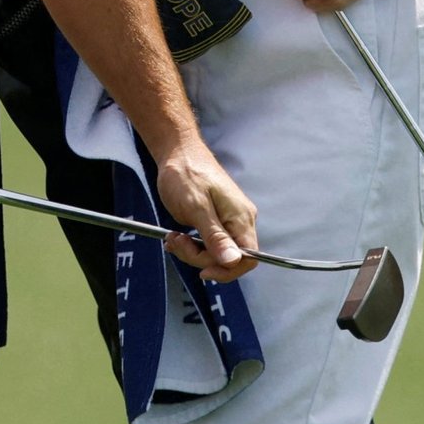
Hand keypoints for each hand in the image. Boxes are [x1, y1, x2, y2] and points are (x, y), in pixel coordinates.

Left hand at [155, 140, 258, 284]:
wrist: (178, 152)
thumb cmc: (186, 173)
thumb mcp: (196, 208)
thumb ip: (215, 236)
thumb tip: (233, 261)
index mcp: (241, 218)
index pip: (249, 258)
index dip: (228, 270)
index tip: (203, 271)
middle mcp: (239, 221)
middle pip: (229, 259)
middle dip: (200, 258)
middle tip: (178, 242)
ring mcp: (228, 221)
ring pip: (215, 253)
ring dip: (192, 251)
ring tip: (174, 237)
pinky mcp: (216, 221)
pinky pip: (208, 243)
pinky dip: (191, 245)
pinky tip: (177, 237)